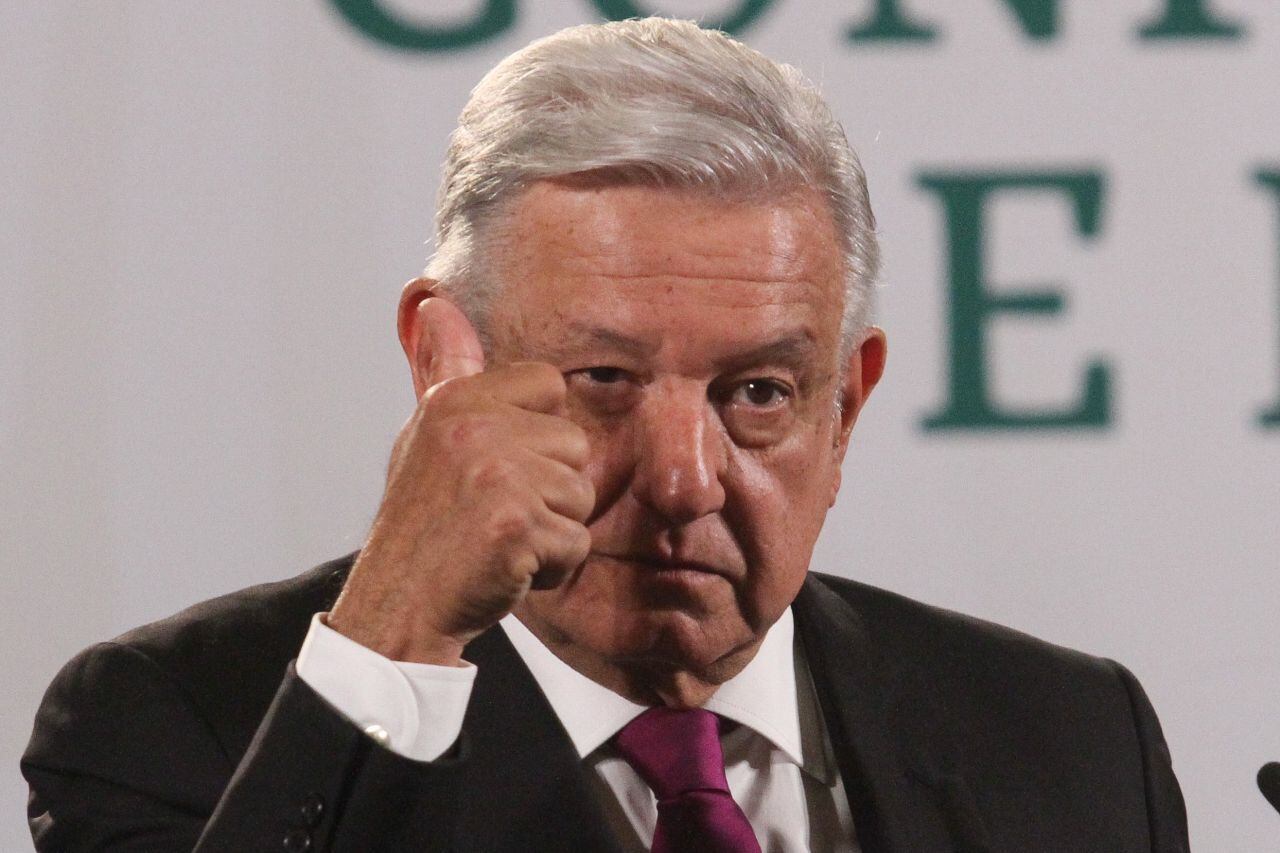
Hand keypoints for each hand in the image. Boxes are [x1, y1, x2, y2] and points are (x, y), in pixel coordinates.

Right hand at [328, 298, 593, 665]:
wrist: (398, 606)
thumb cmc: (421, 524)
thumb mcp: (426, 436)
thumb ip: (447, 372)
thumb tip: (436, 304)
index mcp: (457, 401)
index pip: (548, 384)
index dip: (538, 433)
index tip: (499, 466)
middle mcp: (475, 428)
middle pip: (575, 446)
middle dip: (550, 489)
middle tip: (497, 514)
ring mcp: (496, 475)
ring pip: (580, 496)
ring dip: (551, 530)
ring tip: (500, 541)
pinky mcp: (515, 525)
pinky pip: (576, 543)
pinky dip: (552, 568)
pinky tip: (507, 569)